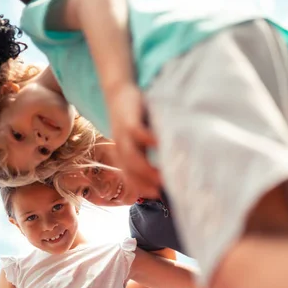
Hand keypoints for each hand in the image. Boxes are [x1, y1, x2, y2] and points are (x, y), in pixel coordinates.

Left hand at [108, 83, 160, 197]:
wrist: (118, 91)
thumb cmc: (135, 116)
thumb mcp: (140, 137)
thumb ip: (149, 151)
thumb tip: (170, 165)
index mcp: (123, 154)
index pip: (130, 177)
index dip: (141, 188)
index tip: (157, 196)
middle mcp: (121, 147)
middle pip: (130, 171)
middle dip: (144, 183)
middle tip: (161, 192)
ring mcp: (123, 135)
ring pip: (131, 157)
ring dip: (145, 169)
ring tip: (161, 176)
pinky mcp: (128, 120)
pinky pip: (136, 133)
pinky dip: (147, 140)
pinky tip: (160, 144)